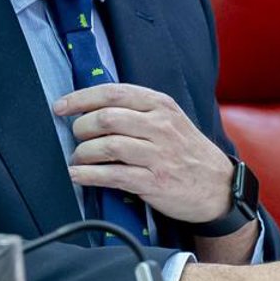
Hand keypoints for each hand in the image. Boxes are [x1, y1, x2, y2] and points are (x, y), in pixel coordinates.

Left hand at [55, 83, 235, 224]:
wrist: (218, 187)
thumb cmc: (186, 152)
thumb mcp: (170, 120)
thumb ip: (138, 110)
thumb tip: (93, 107)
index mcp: (160, 105)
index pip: (112, 93)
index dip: (80, 98)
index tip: (60, 107)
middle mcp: (160, 126)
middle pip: (106, 118)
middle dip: (81, 128)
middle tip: (76, 138)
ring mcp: (158, 155)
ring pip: (107, 146)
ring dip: (82, 153)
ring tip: (77, 159)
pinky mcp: (154, 182)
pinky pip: (113, 176)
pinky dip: (88, 176)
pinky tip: (78, 176)